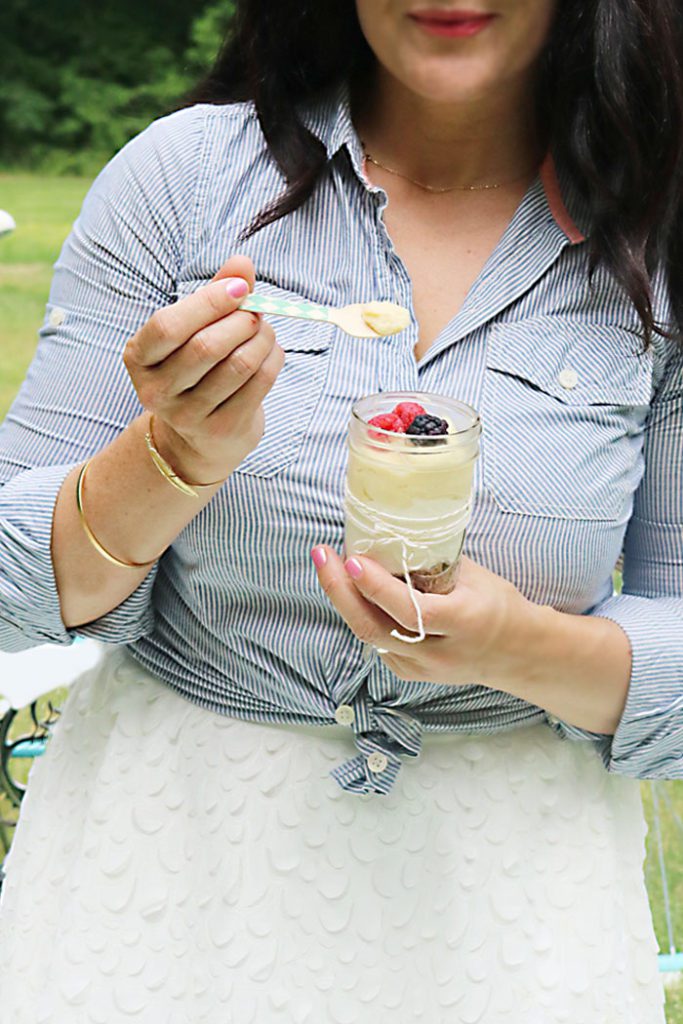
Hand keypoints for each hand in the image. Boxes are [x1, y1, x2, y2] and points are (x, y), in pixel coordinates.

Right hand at [123, 255, 284, 483]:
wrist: (199, 436)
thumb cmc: (196, 369)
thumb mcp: (194, 329)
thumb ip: (216, 293)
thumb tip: (242, 263)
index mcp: (140, 357)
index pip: (168, 326)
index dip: (208, 302)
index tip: (240, 288)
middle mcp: (157, 390)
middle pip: (206, 347)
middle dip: (241, 321)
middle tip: (256, 312)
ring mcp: (188, 416)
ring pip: (237, 366)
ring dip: (262, 339)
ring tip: (265, 331)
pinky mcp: (221, 430)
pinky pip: (257, 385)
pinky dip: (272, 361)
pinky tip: (270, 353)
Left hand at [311, 547, 539, 689]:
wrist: (518, 654)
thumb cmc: (498, 606)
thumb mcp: (476, 578)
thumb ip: (435, 563)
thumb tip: (391, 535)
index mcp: (463, 624)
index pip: (410, 610)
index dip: (377, 586)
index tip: (352, 559)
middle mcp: (439, 654)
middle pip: (375, 628)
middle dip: (341, 591)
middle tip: (322, 555)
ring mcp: (421, 669)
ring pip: (369, 635)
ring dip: (344, 598)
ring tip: (329, 564)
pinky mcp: (409, 672)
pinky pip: (375, 640)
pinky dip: (360, 612)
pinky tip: (350, 588)